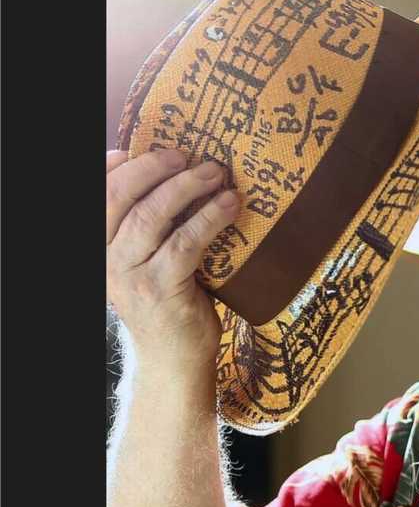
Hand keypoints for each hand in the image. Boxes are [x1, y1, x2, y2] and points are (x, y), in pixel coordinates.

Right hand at [106, 149, 238, 382]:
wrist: (173, 359)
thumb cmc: (167, 302)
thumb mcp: (146, 261)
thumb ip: (149, 227)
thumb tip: (169, 177)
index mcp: (100, 248)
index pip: (100, 198)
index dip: (116, 168)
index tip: (141, 147)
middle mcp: (106, 260)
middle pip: (120, 199)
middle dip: (152, 169)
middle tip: (185, 155)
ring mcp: (131, 275)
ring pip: (152, 216)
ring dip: (187, 188)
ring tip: (216, 173)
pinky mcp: (162, 289)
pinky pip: (185, 242)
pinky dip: (210, 217)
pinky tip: (230, 205)